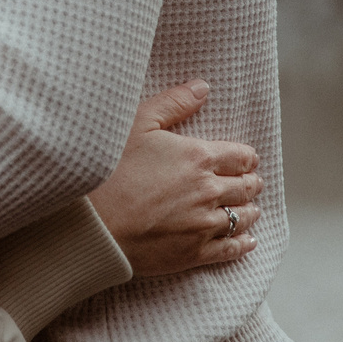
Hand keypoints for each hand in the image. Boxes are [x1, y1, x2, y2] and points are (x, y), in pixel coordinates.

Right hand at [86, 82, 260, 275]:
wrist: (91, 223)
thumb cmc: (109, 170)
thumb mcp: (137, 123)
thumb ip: (173, 103)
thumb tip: (202, 88)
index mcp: (199, 157)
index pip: (240, 156)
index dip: (246, 157)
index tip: (247, 159)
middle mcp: (209, 191)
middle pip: (245, 187)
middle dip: (250, 182)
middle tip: (251, 182)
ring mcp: (204, 225)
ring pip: (242, 217)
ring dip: (249, 210)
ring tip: (250, 208)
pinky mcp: (194, 253)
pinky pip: (231, 249)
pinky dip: (243, 243)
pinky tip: (247, 240)